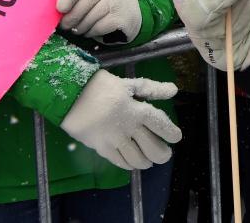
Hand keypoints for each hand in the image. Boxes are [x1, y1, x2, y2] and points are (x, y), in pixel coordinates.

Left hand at [57, 0, 141, 43]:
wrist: (131, 14)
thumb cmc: (105, 2)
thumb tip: (59, 8)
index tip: (60, 8)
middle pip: (86, 1)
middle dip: (72, 16)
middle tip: (65, 25)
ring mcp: (118, 1)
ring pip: (92, 16)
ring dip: (80, 26)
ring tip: (76, 29)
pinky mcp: (121, 17)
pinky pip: (99, 26)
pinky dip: (91, 32)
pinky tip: (89, 32)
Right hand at [60, 70, 181, 169]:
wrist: (72, 95)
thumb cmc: (103, 87)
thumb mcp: (130, 84)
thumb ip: (153, 89)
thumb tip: (174, 90)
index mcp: (137, 110)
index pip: (160, 124)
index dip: (170, 132)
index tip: (177, 138)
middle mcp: (128, 127)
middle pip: (150, 147)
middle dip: (161, 153)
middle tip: (166, 155)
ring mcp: (114, 139)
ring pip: (135, 158)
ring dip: (145, 162)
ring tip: (150, 162)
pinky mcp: (100, 147)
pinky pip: (118, 161)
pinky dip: (128, 165)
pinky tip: (132, 164)